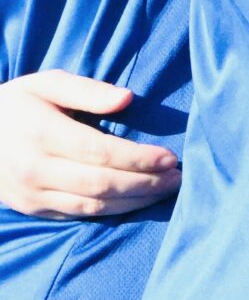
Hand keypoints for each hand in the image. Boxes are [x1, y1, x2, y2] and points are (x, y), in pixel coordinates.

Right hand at [0, 71, 179, 218]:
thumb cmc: (17, 103)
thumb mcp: (46, 83)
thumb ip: (87, 90)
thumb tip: (128, 98)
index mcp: (40, 133)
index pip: (100, 152)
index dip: (139, 159)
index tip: (171, 157)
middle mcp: (34, 169)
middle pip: (100, 184)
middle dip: (145, 184)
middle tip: (179, 179)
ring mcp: (30, 194)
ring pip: (91, 207)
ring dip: (134, 202)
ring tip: (166, 191)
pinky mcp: (31, 208)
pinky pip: (77, 216)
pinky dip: (111, 212)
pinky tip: (136, 202)